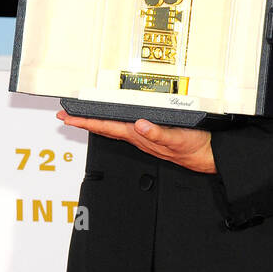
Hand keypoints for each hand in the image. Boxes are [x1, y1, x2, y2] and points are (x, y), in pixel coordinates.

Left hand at [57, 110, 216, 172]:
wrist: (207, 155)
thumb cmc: (193, 148)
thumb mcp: (176, 138)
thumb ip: (157, 133)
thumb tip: (140, 125)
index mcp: (139, 135)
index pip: (106, 127)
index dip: (86, 122)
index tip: (69, 118)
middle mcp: (138, 137)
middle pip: (104, 128)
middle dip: (84, 122)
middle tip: (65, 116)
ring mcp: (143, 137)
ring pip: (113, 128)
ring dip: (96, 122)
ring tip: (82, 116)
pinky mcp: (151, 135)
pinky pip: (126, 128)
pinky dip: (114, 123)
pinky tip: (112, 120)